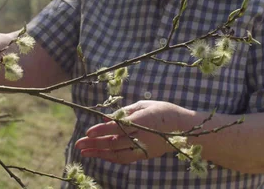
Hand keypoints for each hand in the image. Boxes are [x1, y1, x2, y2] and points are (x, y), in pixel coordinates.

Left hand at [75, 100, 193, 163]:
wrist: (185, 128)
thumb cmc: (162, 111)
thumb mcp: (143, 105)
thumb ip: (124, 112)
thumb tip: (106, 118)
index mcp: (143, 120)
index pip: (118, 127)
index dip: (102, 130)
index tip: (88, 132)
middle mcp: (142, 136)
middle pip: (114, 142)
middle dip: (95, 144)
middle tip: (78, 144)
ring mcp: (144, 147)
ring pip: (117, 153)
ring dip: (99, 153)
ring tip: (84, 151)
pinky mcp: (145, 155)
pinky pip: (124, 158)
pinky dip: (110, 157)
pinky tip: (99, 154)